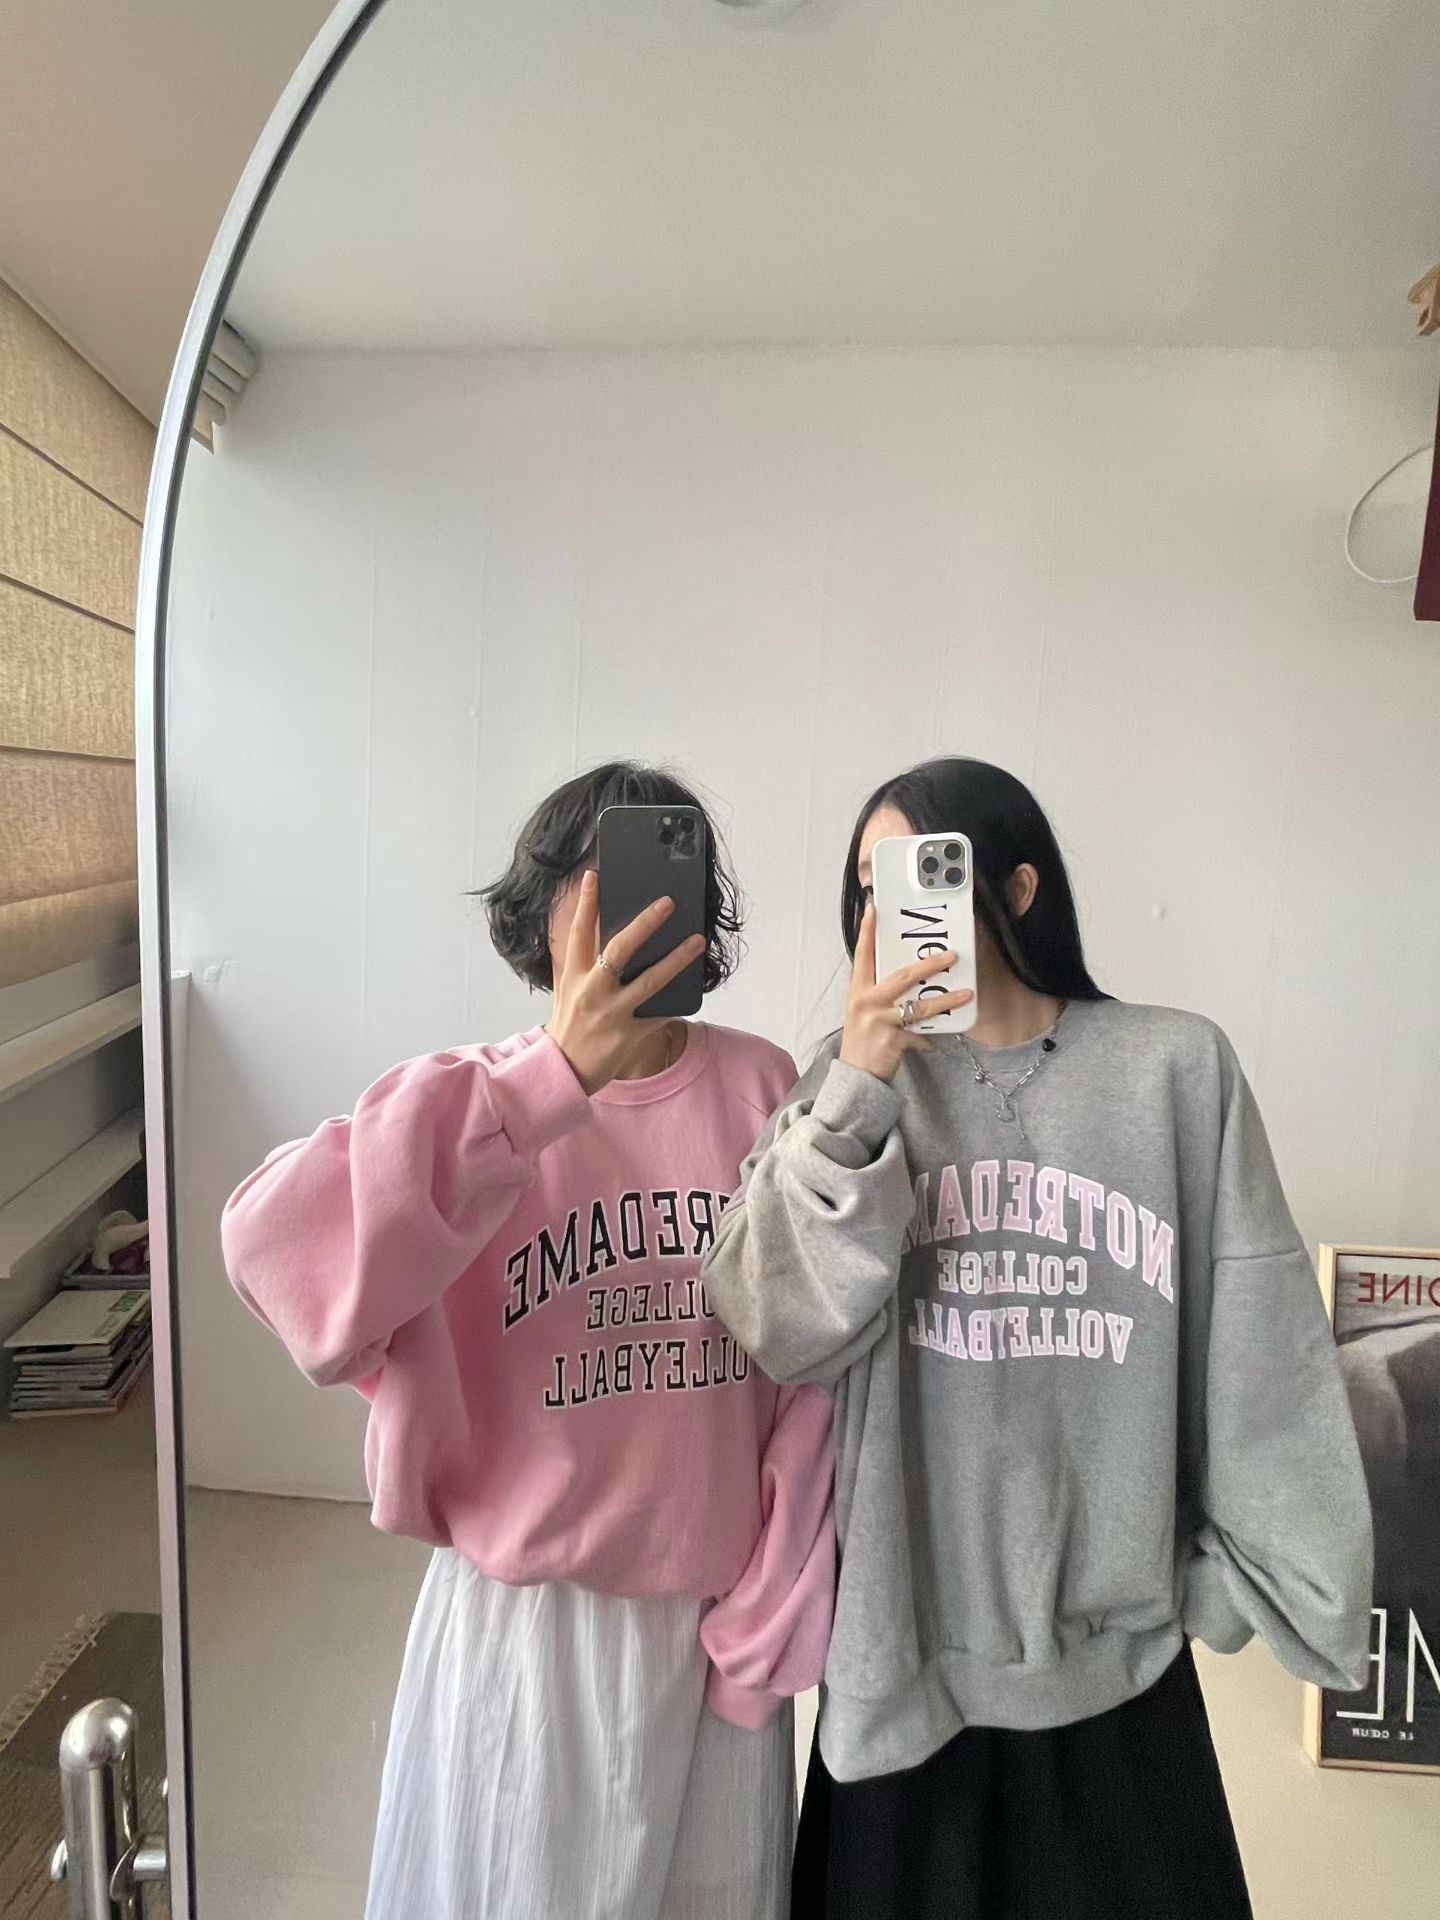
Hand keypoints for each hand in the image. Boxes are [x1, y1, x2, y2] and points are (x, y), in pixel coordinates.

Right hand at [548, 871, 704, 1095]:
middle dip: (645, 923)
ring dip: (676, 959)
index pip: (579, 932)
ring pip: (649, 980)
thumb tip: (596, 933)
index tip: (594, 876)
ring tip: (697, 941)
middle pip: (619, 949)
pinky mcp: (628, 1035)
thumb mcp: (566, 990)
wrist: (561, 1071)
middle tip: (667, 902)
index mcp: (573, 976)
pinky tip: (694, 991)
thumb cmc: (568, 1026)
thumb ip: (580, 964)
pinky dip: (676, 1004)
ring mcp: (611, 1013)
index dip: (585, 902)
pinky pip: (659, 1015)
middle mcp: (592, 991)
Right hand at [839, 903, 973, 1081]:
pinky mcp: (892, 1039)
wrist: (856, 1075)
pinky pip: (919, 1033)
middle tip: (951, 955)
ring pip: (919, 1006)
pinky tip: (935, 1040)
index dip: (868, 931)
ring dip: (946, 999)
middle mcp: (866, 1001)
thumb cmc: (862, 1039)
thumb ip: (881, 992)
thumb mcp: (864, 1010)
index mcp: (858, 990)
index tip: (874, 909)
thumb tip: (909, 975)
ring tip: (966, 993)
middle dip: (929, 964)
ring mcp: (879, 1020)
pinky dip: (928, 1037)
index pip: (862, 954)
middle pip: (901, 976)